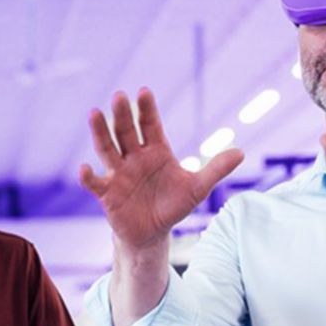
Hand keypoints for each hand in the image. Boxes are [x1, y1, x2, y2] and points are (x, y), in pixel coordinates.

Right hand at [79, 88, 244, 249]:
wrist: (152, 233)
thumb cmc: (173, 206)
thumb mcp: (197, 189)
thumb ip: (215, 170)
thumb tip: (241, 152)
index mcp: (156, 151)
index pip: (150, 125)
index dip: (147, 109)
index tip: (144, 92)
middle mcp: (135, 157)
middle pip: (127, 132)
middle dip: (123, 114)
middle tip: (119, 96)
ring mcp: (119, 174)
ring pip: (108, 149)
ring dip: (100, 132)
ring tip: (94, 114)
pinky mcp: (108, 193)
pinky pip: (96, 183)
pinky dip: (88, 176)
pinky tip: (84, 168)